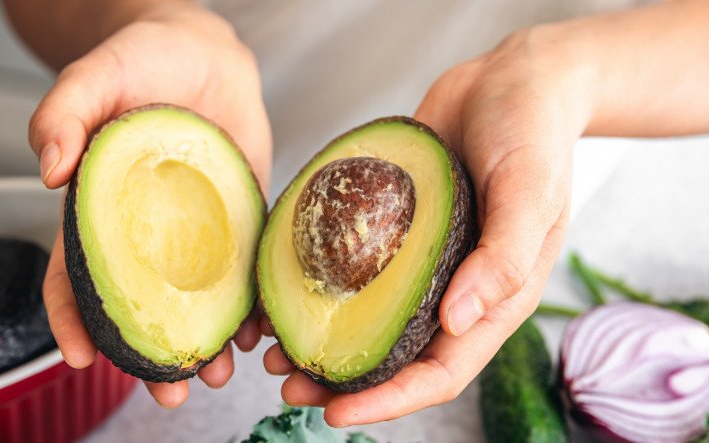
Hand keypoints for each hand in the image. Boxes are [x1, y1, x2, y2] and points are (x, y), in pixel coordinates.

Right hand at [32, 5, 271, 407]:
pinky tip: (260, 327)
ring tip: (220, 373)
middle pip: (142, 305)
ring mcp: (197, 230)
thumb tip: (48, 168)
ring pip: (196, 300)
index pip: (75, 274)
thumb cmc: (144, 60)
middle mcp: (148, 230)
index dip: (72, 318)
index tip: (83, 358)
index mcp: (102, 209)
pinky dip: (250, 303)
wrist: (207, 55)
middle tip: (170, 392)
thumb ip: (63, 112)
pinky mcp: (240, 219)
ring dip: (206, 341)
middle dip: (152, 354)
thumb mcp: (96, 74)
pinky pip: (244, 270)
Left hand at [263, 26, 593, 424]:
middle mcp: (450, 285)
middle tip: (288, 383)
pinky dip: (318, 283)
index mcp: (491, 297)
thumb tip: (458, 321)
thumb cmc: (533, 133)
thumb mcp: (532, 190)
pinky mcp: (392, 227)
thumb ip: (505, 256)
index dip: (390, 400)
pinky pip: (351, 266)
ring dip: (321, 337)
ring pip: (366, 317)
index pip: (440, 371)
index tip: (336, 414)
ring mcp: (418, 258)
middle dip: (342, 379)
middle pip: (394, 354)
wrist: (512, 80)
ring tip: (274, 349)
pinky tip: (283, 286)